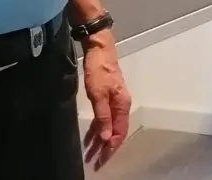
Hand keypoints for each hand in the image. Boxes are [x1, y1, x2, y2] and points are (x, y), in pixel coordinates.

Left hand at [80, 32, 131, 170]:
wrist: (100, 49)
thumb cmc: (99, 71)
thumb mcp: (98, 95)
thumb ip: (103, 116)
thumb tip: (106, 137)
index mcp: (122, 106)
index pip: (118, 133)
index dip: (110, 148)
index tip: (101, 161)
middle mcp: (121, 106)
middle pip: (115, 132)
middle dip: (105, 148)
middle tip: (94, 162)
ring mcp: (115, 102)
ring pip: (108, 127)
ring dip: (99, 140)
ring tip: (89, 154)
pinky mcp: (107, 98)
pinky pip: (103, 119)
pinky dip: (96, 129)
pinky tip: (89, 137)